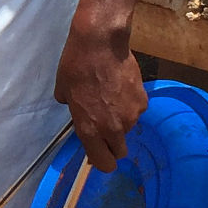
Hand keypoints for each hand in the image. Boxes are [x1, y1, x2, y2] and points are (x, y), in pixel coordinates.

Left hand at [55, 10, 146, 170]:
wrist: (100, 44)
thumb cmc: (76, 67)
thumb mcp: (64, 92)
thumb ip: (73, 110)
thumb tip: (77, 110)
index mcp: (90, 129)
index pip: (103, 163)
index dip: (101, 161)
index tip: (98, 153)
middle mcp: (113, 128)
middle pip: (120, 152)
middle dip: (113, 145)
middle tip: (105, 127)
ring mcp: (131, 116)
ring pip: (128, 129)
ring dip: (121, 121)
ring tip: (111, 98)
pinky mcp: (143, 101)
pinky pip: (136, 111)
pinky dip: (129, 104)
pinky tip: (121, 88)